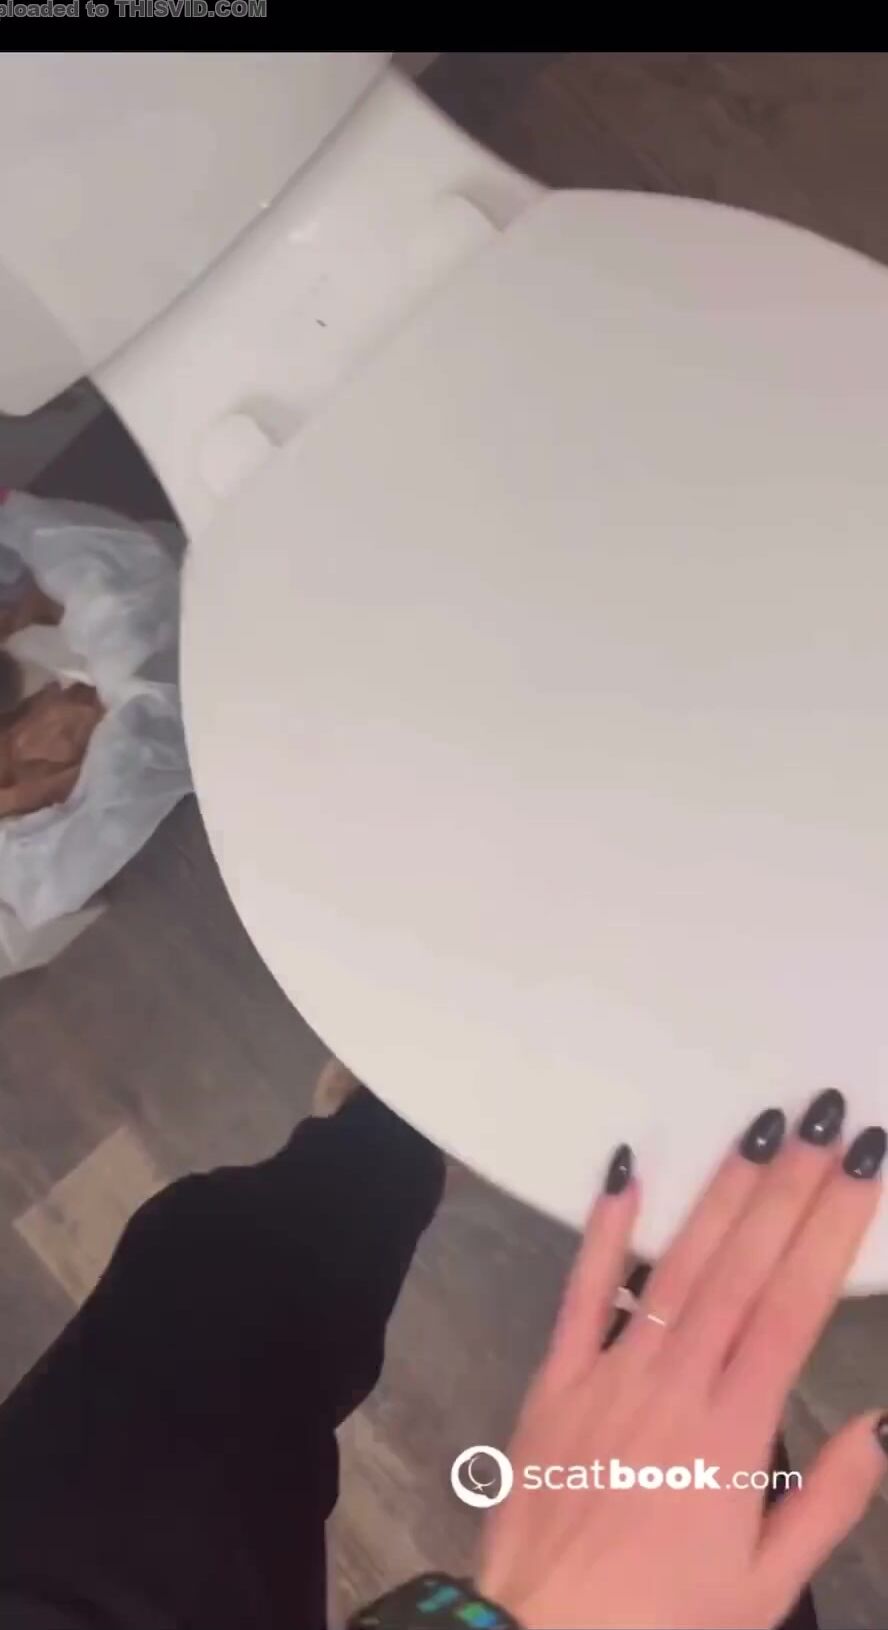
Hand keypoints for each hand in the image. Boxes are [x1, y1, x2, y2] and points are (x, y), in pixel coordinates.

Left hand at [479, 1094, 886, 1628]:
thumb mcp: (766, 1588)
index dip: (831, 1232)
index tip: (861, 1169)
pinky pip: (580, 1292)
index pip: (793, 1310)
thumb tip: (884, 1422)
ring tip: (759, 1132)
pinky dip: (602, 1230)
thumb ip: (829, 1501)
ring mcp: (609, 1374)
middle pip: (741, 1269)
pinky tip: (625, 1172)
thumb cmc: (663, 1623)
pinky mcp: (554, 1378)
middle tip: (822, 1121)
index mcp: (733, 1435)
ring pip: (674, 1267)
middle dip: (789, 1189)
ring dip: (720, 1195)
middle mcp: (674, 1386)